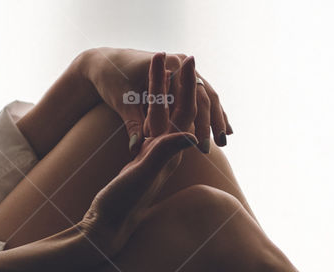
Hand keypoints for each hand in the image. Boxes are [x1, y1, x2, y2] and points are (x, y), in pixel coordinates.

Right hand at [77, 55, 200, 257]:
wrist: (107, 227)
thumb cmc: (123, 204)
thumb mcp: (144, 175)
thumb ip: (166, 154)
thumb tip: (193, 135)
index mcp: (170, 152)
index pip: (184, 111)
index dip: (186, 85)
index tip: (187, 60)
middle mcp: (166, 153)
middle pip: (176, 110)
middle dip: (177, 82)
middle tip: (179, 55)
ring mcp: (154, 156)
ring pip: (162, 116)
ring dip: (162, 92)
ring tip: (160, 67)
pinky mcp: (140, 160)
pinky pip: (150, 128)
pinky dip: (149, 108)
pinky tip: (147, 99)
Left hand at [79, 47, 231, 154]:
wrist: (107, 61)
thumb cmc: (112, 80)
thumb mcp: (122, 102)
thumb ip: (132, 124)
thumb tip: (135, 148)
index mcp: (169, 66)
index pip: (192, 97)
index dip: (199, 123)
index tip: (201, 145)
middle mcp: (179, 64)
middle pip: (205, 95)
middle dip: (213, 121)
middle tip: (219, 145)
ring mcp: (182, 69)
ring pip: (207, 95)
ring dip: (217, 117)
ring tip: (226, 139)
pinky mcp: (180, 76)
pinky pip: (201, 95)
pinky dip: (212, 110)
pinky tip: (221, 126)